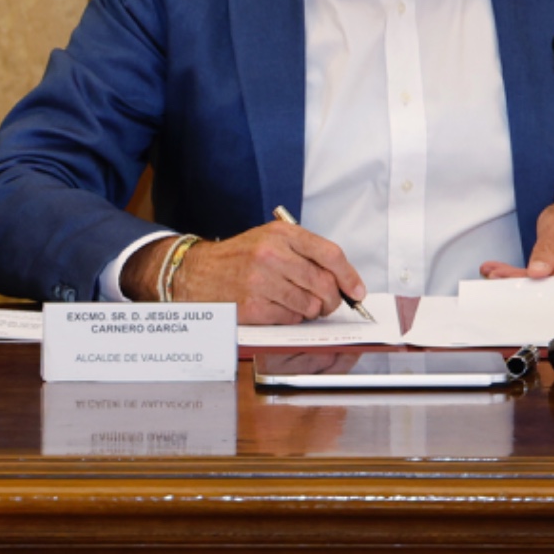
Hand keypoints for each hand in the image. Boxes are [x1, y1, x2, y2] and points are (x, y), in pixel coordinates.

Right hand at [127, 223, 364, 324]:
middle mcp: (272, 254)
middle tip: (327, 304)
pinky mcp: (252, 306)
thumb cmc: (238, 257)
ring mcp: (261, 281)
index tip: (357, 291)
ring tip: (296, 304)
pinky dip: (290, 318)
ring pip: (310, 305)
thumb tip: (342, 280)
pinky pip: (290, 319)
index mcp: (281, 234)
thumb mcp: (270, 239)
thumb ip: (304, 252)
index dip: (350, 275)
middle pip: (324, 284)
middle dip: (332, 300)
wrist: (195, 272)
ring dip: (310, 311)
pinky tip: (278, 309)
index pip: (330, 254)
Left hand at [479, 198, 553, 279]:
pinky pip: (548, 282)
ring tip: (498, 273)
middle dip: (527, 282)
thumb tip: (537, 271)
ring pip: (550, 287)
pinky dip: (527, 278)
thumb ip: (548, 246)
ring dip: (523, 280)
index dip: (541, 281)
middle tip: (499, 275)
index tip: (515, 278)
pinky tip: (507, 274)